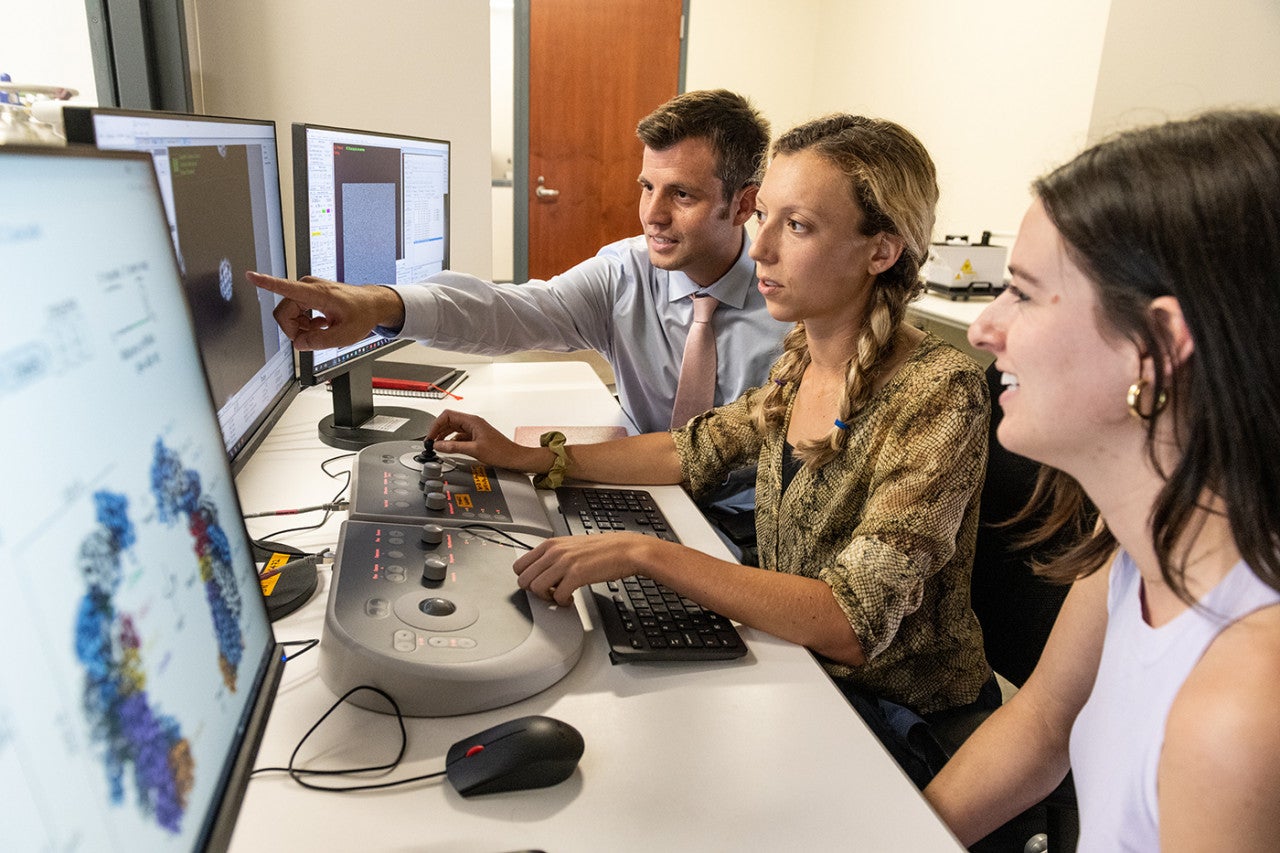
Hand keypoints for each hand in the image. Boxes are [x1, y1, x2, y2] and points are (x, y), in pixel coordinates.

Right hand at [247, 271, 404, 348]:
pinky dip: (304, 323)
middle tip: (312, 337)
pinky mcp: (308, 295)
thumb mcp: (345, 336)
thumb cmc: (362, 314)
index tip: (251, 275)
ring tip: (320, 329)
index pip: (286, 287)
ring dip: (300, 327)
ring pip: (288, 314)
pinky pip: (294, 313)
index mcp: (317, 293)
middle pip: (283, 312)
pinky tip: (320, 325)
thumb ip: (319, 342)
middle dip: (293, 330)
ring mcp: (307, 290)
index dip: (266, 283)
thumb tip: (299, 343)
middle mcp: (308, 287)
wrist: (372, 304)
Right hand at [428, 409, 548, 471]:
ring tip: (438, 446)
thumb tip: (439, 445)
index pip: (447, 416)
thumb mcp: (474, 450)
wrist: (514, 458)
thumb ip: (454, 447)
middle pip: (449, 421)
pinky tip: (449, 449)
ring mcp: (474, 430)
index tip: (430, 436)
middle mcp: (473, 423)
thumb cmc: (501, 452)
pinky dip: (452, 442)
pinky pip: (459, 436)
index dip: (436, 425)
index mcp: (472, 421)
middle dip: (438, 431)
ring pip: (453, 429)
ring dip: (444, 436)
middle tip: (431, 442)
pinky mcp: (476, 437)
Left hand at [513, 533, 675, 605]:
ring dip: (547, 598)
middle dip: (534, 591)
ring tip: (559, 596)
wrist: (626, 550)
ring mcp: (564, 563)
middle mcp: (554, 552)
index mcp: (551, 544)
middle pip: (524, 579)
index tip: (537, 584)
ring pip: (537, 588)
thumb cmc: (602, 549)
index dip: (527, 579)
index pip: (519, 565)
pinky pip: (557, 596)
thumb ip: (554, 555)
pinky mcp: (576, 575)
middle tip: (548, 593)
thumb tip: (540, 571)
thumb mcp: (571, 546)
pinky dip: (562, 603)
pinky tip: (571, 599)